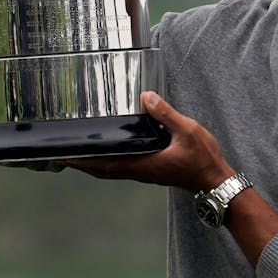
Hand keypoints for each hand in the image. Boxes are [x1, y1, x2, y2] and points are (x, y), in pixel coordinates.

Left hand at [68, 91, 233, 193]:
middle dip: (81, 163)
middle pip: (102, 169)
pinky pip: (122, 168)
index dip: (82, 161)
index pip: (105, 163)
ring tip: (79, 153)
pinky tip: (110, 153)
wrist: (215, 180)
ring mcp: (145, 172)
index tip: (64, 156)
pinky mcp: (151, 171)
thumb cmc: (203, 159)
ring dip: (93, 163)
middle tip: (62, 154)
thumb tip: (146, 97)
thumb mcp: (186, 130)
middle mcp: (140, 171)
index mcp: (143, 163)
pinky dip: (108, 162)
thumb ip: (165, 113)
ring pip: (111, 170)